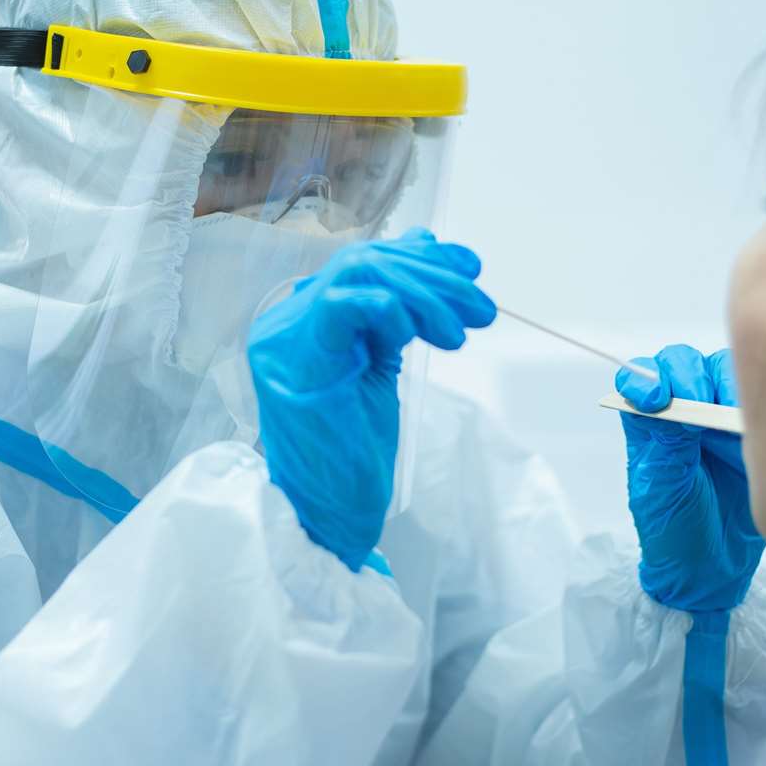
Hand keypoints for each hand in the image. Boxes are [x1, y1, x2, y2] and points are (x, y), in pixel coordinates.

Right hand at [248, 227, 495, 569]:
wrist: (327, 511)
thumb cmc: (351, 449)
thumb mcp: (380, 364)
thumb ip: (396, 313)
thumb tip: (434, 253)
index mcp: (304, 317)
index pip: (364, 262)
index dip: (422, 257)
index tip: (472, 270)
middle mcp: (287, 320)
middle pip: (366, 262)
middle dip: (435, 279)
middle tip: (480, 311)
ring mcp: (286, 338)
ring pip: (360, 275)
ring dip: (425, 297)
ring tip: (459, 334)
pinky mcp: (295, 361)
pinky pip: (342, 306)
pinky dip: (389, 308)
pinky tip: (419, 335)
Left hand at [616, 345, 764, 611]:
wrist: (715, 571)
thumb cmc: (674, 533)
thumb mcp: (661, 492)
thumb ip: (665, 445)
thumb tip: (667, 400)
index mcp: (650, 425)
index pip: (641, 378)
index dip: (646, 377)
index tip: (655, 399)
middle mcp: (684, 413)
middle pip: (686, 364)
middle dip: (691, 375)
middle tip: (699, 402)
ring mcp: (721, 418)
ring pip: (726, 373)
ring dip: (727, 385)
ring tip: (731, 418)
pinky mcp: (756, 431)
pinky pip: (760, 400)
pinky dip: (759, 402)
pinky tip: (757, 425)